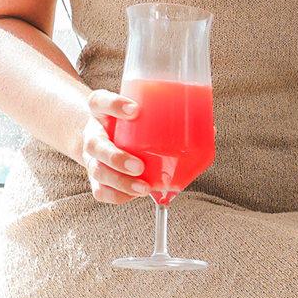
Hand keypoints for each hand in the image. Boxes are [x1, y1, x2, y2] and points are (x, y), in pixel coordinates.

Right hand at [79, 88, 151, 202]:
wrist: (102, 135)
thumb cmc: (126, 121)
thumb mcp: (136, 107)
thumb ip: (160, 111)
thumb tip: (205, 123)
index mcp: (100, 111)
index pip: (99, 101)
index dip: (114, 105)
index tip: (135, 109)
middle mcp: (93, 134)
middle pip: (95, 145)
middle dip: (116, 158)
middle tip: (139, 166)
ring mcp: (92, 158)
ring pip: (98, 171)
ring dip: (121, 182)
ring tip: (143, 188)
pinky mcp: (96, 178)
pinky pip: (100, 191)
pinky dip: (117, 196)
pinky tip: (135, 195)